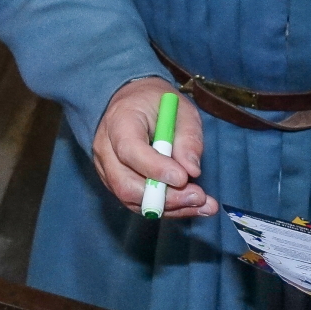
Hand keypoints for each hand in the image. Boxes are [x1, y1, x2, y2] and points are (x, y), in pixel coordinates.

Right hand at [91, 78, 216, 217]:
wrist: (131, 102)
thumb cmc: (156, 102)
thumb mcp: (181, 108)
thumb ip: (188, 137)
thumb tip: (191, 171)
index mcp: (119, 121)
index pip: (130, 151)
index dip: (155, 168)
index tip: (183, 178)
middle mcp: (105, 149)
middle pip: (126, 184)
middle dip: (165, 197)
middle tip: (199, 197)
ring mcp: (107, 170)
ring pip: (132, 200)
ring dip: (170, 208)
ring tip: (204, 206)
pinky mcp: (115, 184)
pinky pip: (138, 202)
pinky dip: (166, 208)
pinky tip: (192, 205)